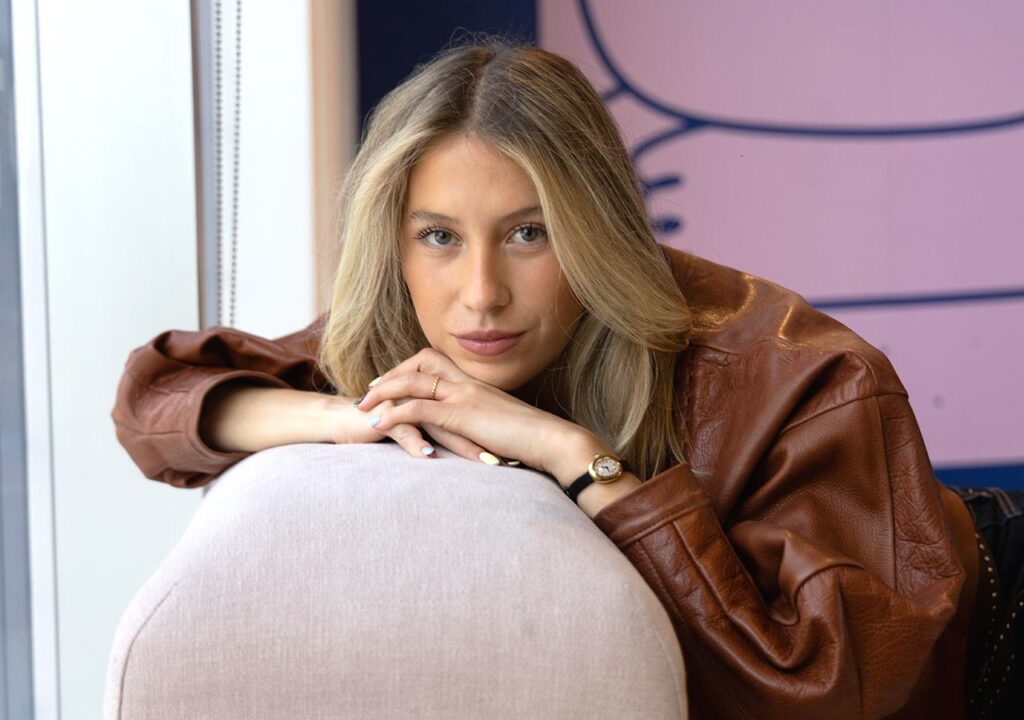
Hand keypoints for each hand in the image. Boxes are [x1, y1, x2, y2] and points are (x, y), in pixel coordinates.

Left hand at [353, 347, 584, 473]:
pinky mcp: (461, 415)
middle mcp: (467, 383)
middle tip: (368, 392)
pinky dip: (394, 414)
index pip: (436, 362)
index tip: (390, 382)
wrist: (553, 440)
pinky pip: (418, 409)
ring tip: (361, 407)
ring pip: (412, 382)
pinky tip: (377, 425)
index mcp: (477, 384)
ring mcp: (464, 396)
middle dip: (390, 376)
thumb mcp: (504, 425)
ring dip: (382, 393)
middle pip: (419, 363)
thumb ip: (485, 422)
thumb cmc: (535, 438)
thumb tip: (477, 432)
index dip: (409, 369)